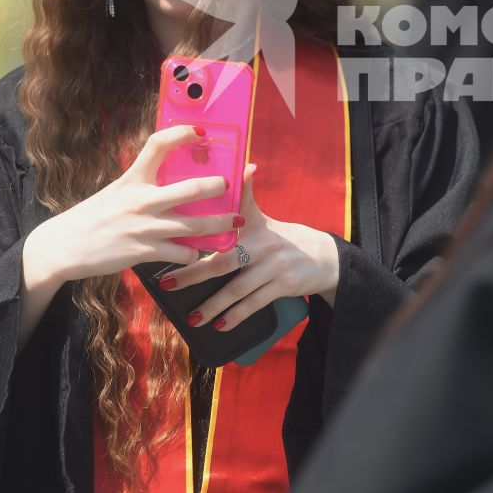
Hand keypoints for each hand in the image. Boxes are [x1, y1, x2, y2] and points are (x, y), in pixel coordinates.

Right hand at [21, 125, 238, 288]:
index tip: (201, 132)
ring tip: (234, 222)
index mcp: (132, 179)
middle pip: (190, 188)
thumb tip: (169, 180)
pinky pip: (181, 253)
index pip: (158, 145)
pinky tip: (196, 252)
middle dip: (216, 187)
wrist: (63, 246)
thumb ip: (141, 186)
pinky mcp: (144, 252)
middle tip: (229, 185)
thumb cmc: (92, 217)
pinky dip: (193, 254)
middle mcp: (141, 200)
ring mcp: (144, 227)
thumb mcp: (115, 192)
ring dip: (220, 225)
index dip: (181, 133)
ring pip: (194, 226)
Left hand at [157, 164, 340, 331]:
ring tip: (192, 318)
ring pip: (237, 289)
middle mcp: (263, 246)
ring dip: (213, 306)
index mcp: (253, 227)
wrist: (324, 257)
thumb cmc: (284, 238)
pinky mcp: (283, 287)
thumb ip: (248, 197)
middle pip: (222, 262)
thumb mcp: (265, 218)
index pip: (222, 227)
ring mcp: (274, 268)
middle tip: (168, 284)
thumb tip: (245, 165)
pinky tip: (219, 327)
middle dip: (193, 275)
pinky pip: (255, 304)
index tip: (170, 242)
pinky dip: (236, 316)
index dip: (197, 233)